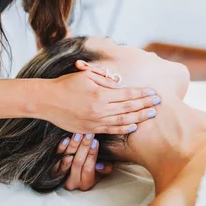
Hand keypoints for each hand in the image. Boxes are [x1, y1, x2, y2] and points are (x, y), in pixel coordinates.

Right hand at [37, 63, 160, 134]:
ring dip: (139, 117)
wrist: (47, 101)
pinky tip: (133, 126)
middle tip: (158, 103)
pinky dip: (123, 129)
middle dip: (145, 105)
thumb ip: (105, 79)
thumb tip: (120, 83)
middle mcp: (100, 109)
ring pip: (123, 121)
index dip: (142, 93)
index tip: (153, 92)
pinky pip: (110, 130)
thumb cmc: (66, 84)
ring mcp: (95, 121)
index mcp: (100, 94)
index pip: (127, 94)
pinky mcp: (89, 129)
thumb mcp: (86, 75)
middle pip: (129, 108)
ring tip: (151, 114)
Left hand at [55, 133, 113, 190]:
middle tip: (88, 134)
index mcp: (86, 184)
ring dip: (73, 145)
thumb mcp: (102, 172)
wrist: (73, 174)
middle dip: (84, 146)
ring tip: (78, 134)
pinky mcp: (53, 171)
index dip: (92, 154)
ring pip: (67, 160)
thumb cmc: (91, 170)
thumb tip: (100, 166)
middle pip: (78, 163)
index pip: (89, 168)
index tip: (95, 141)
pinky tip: (66, 139)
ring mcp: (61, 177)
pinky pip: (56, 159)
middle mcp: (73, 183)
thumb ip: (106, 169)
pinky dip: (61, 148)